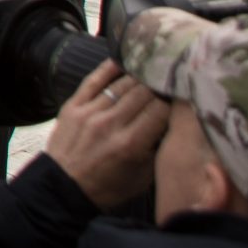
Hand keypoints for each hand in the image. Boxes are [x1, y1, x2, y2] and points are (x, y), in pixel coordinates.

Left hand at [43, 60, 167, 207]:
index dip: (175, 102)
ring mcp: (89, 112)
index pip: (160, 111)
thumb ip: (159, 149)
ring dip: (140, 76)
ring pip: (121, 84)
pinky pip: (93, 80)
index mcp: (131, 144)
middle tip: (171, 82)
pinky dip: (109, 68)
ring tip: (154, 69)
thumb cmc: (108, 187)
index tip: (183, 98)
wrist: (64, 188)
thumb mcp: (143, 177)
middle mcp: (110, 124)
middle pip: (143, 93)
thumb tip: (175, 123)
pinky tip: (123, 60)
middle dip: (160, 86)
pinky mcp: (73, 105)